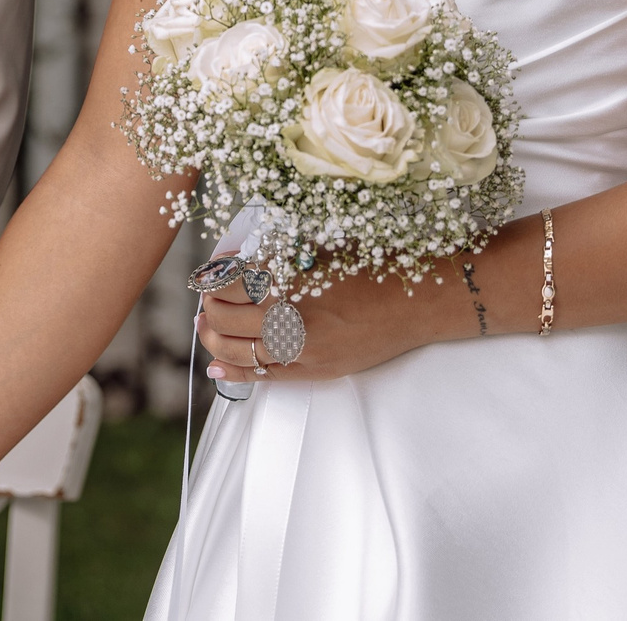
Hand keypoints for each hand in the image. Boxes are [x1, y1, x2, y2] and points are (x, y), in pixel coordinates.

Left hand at [198, 269, 446, 387]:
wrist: (420, 304)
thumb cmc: (377, 267)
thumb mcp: (325, 249)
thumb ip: (282, 257)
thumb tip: (241, 260)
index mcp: (294, 283)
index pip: (232, 283)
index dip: (214, 276)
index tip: (210, 269)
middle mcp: (294, 321)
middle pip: (226, 318)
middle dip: (209, 305)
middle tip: (206, 294)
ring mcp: (304, 352)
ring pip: (238, 350)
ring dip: (214, 336)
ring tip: (206, 324)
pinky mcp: (317, 372)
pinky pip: (266, 376)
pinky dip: (235, 370)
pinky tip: (217, 365)